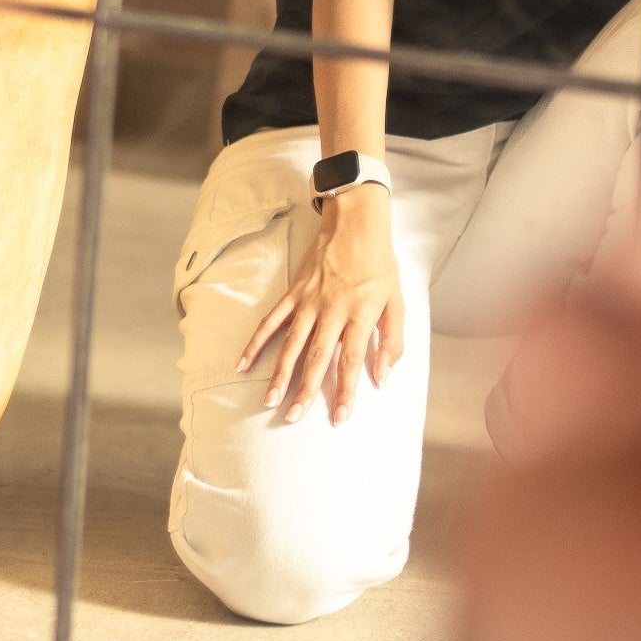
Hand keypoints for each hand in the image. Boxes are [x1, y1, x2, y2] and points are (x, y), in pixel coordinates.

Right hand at [237, 182, 404, 424]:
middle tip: (293, 418)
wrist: (357, 223)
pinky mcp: (294, 292)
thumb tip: (383, 378)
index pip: (351, 360)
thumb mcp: (397, 301)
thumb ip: (392, 341)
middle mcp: (332, 309)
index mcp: (360, 314)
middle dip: (305, 390)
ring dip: (280, 373)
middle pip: (317, 357)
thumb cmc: (380, 265)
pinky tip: (244, 363)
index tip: (339, 418)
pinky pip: (271, 320)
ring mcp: (309, 300)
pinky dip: (257, 342)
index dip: (345, 391)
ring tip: (269, 400)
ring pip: (291, 343)